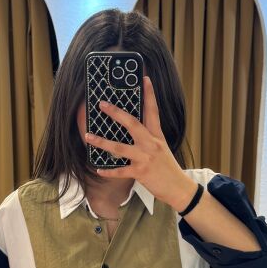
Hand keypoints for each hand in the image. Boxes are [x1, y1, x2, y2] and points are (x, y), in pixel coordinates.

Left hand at [84, 76, 195, 209]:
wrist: (178, 187)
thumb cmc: (167, 167)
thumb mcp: (161, 148)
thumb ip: (148, 138)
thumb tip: (133, 129)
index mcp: (157, 136)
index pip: (153, 111)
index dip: (150, 94)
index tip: (145, 79)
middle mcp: (151, 144)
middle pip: (132, 124)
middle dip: (116, 113)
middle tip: (102, 104)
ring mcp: (145, 158)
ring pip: (120, 147)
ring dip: (102, 142)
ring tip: (88, 136)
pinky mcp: (141, 172)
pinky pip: (120, 171)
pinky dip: (109, 171)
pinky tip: (98, 169)